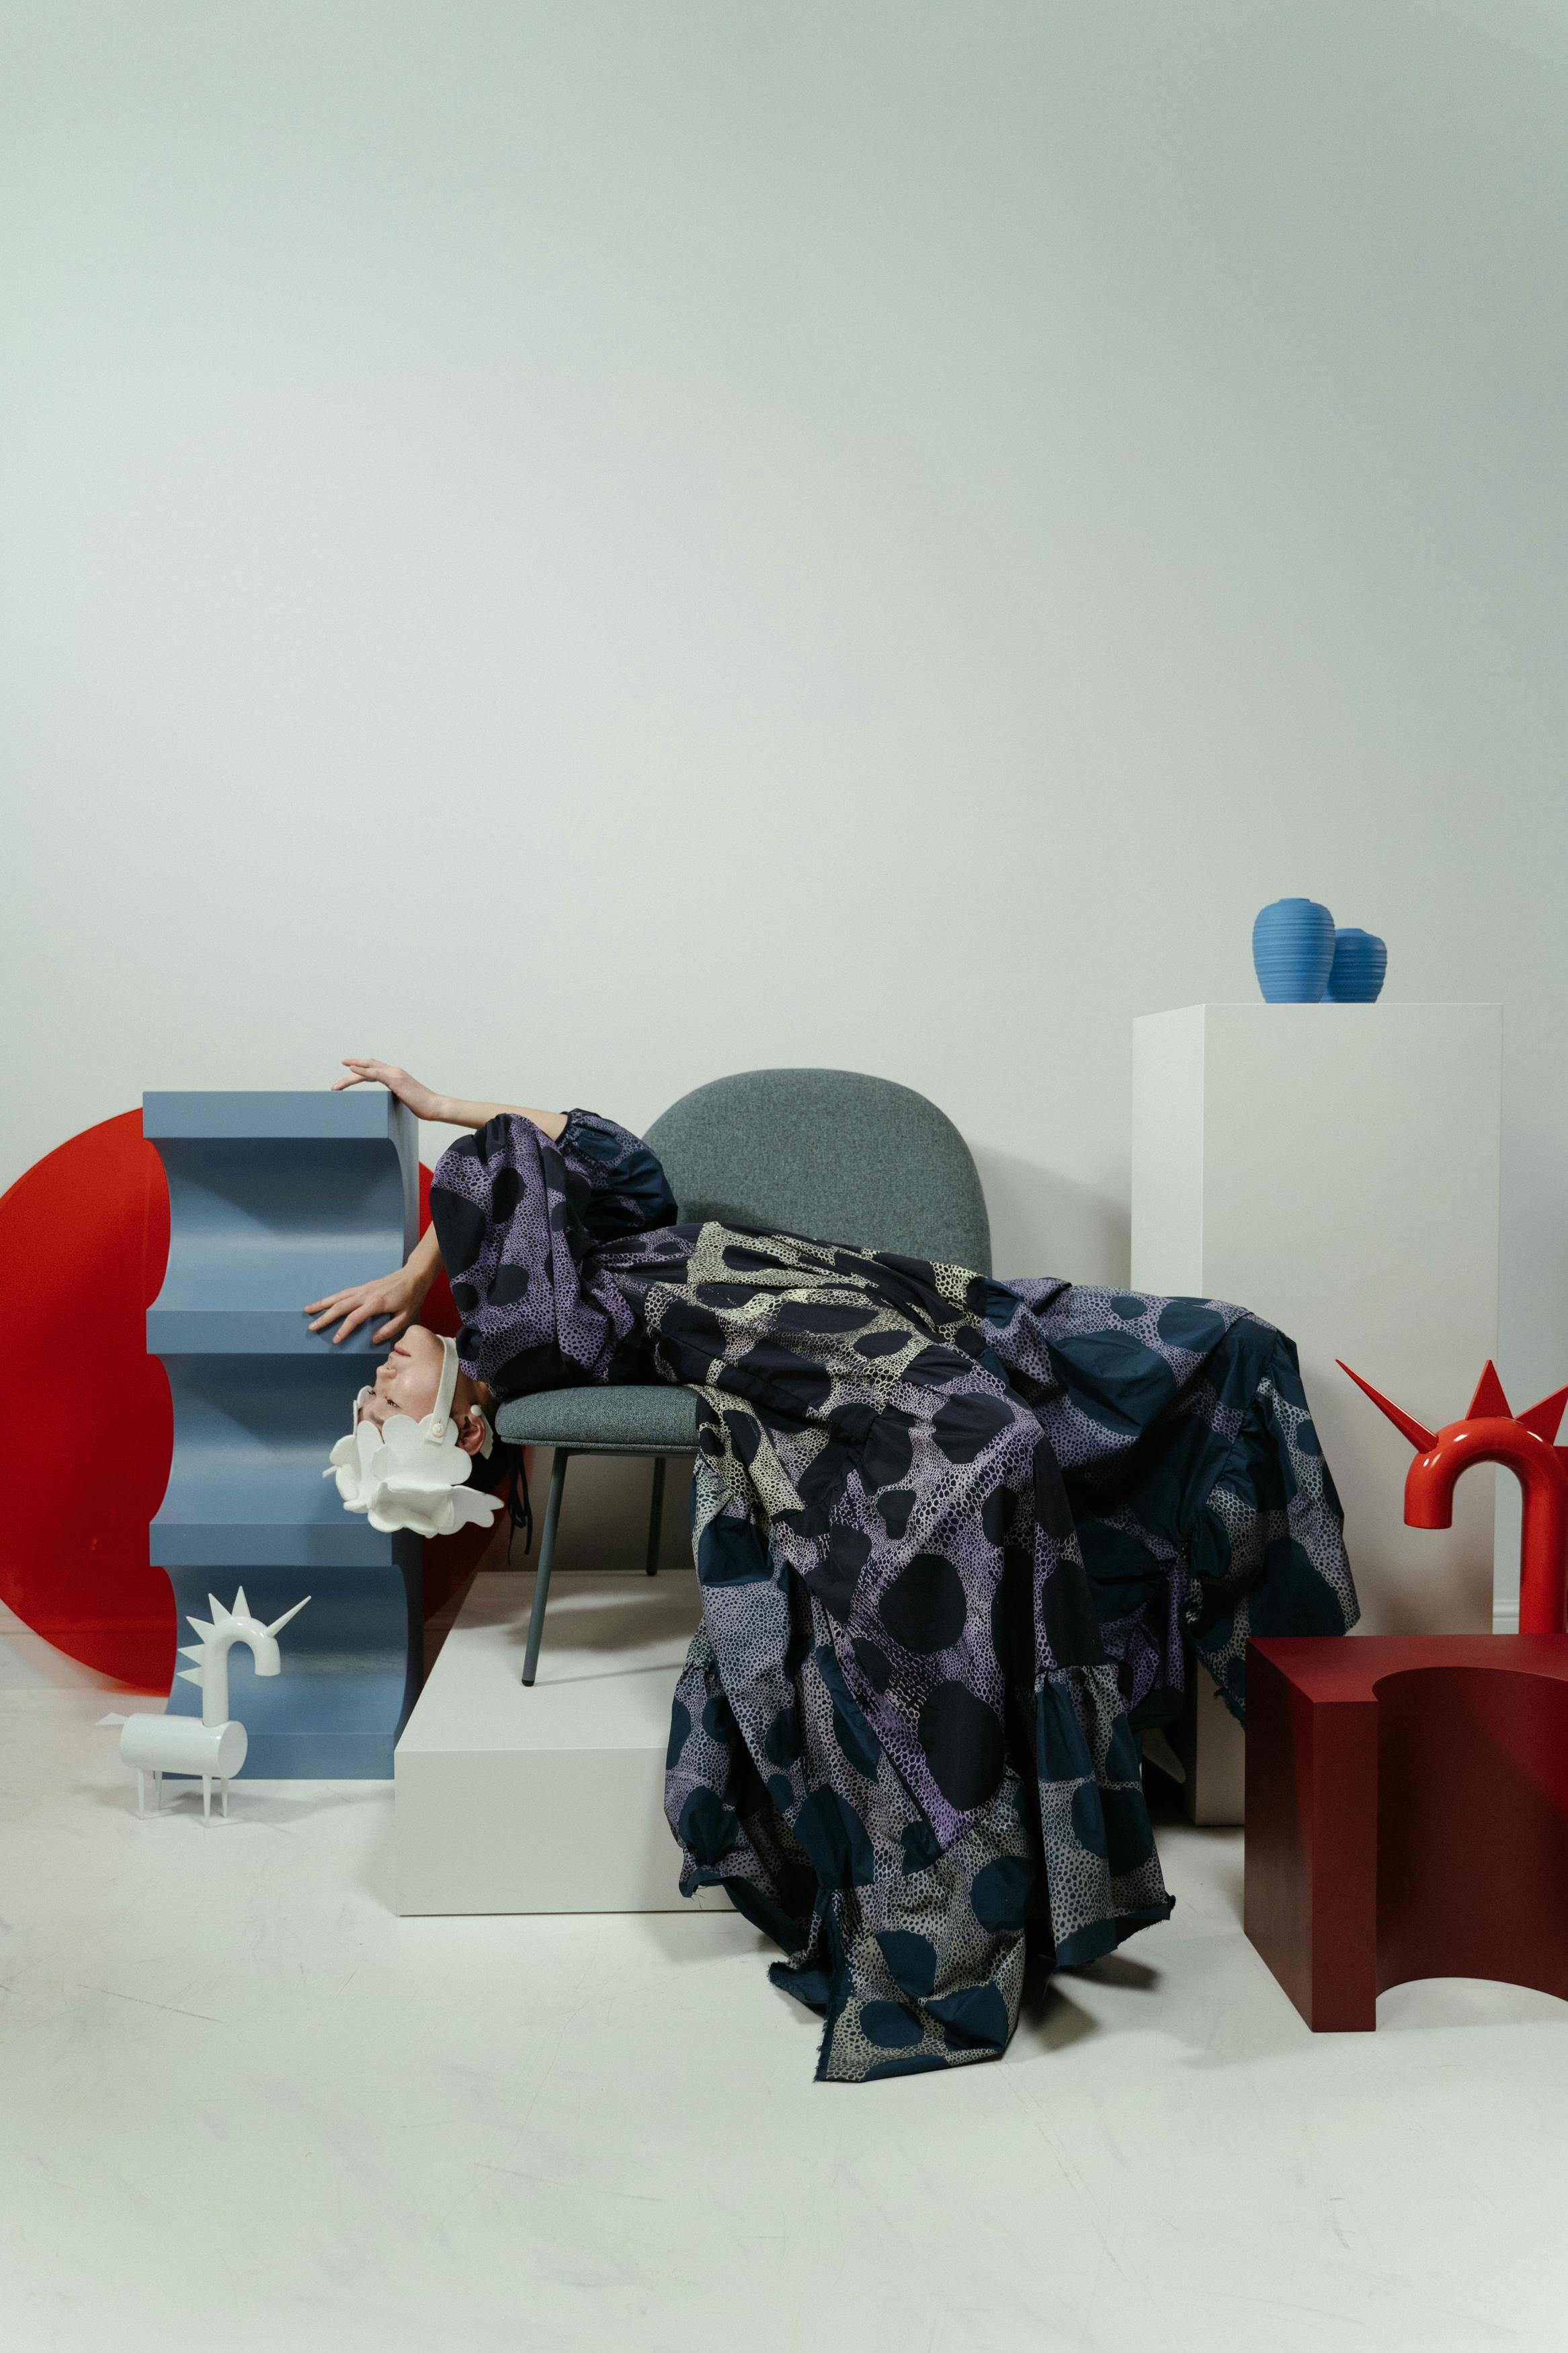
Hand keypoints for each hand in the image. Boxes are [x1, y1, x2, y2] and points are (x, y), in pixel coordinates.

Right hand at [306, 1265, 424, 1344]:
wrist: (414, 1276)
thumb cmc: (411, 1297)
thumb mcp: (405, 1316)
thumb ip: (389, 1329)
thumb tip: (373, 1340)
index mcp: (375, 1303)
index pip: (354, 1318)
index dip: (343, 1330)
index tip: (335, 1340)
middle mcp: (366, 1294)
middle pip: (340, 1306)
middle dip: (324, 1317)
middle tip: (312, 1327)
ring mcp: (363, 1288)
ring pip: (338, 1296)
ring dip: (322, 1303)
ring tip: (307, 1310)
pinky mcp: (364, 1286)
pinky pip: (344, 1292)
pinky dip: (332, 1297)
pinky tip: (325, 1302)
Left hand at [334, 1059, 446, 1121]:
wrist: (434, 1106)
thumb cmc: (422, 1106)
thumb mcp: (404, 1101)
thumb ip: (394, 1098)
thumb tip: (384, 1105)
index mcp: (395, 1075)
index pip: (373, 1070)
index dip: (359, 1071)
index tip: (346, 1075)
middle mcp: (394, 1071)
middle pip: (367, 1066)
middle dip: (350, 1070)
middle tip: (335, 1085)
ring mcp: (394, 1074)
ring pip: (367, 1069)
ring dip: (350, 1073)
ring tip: (337, 1084)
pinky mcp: (395, 1080)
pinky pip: (374, 1073)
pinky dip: (361, 1071)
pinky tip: (350, 1070)